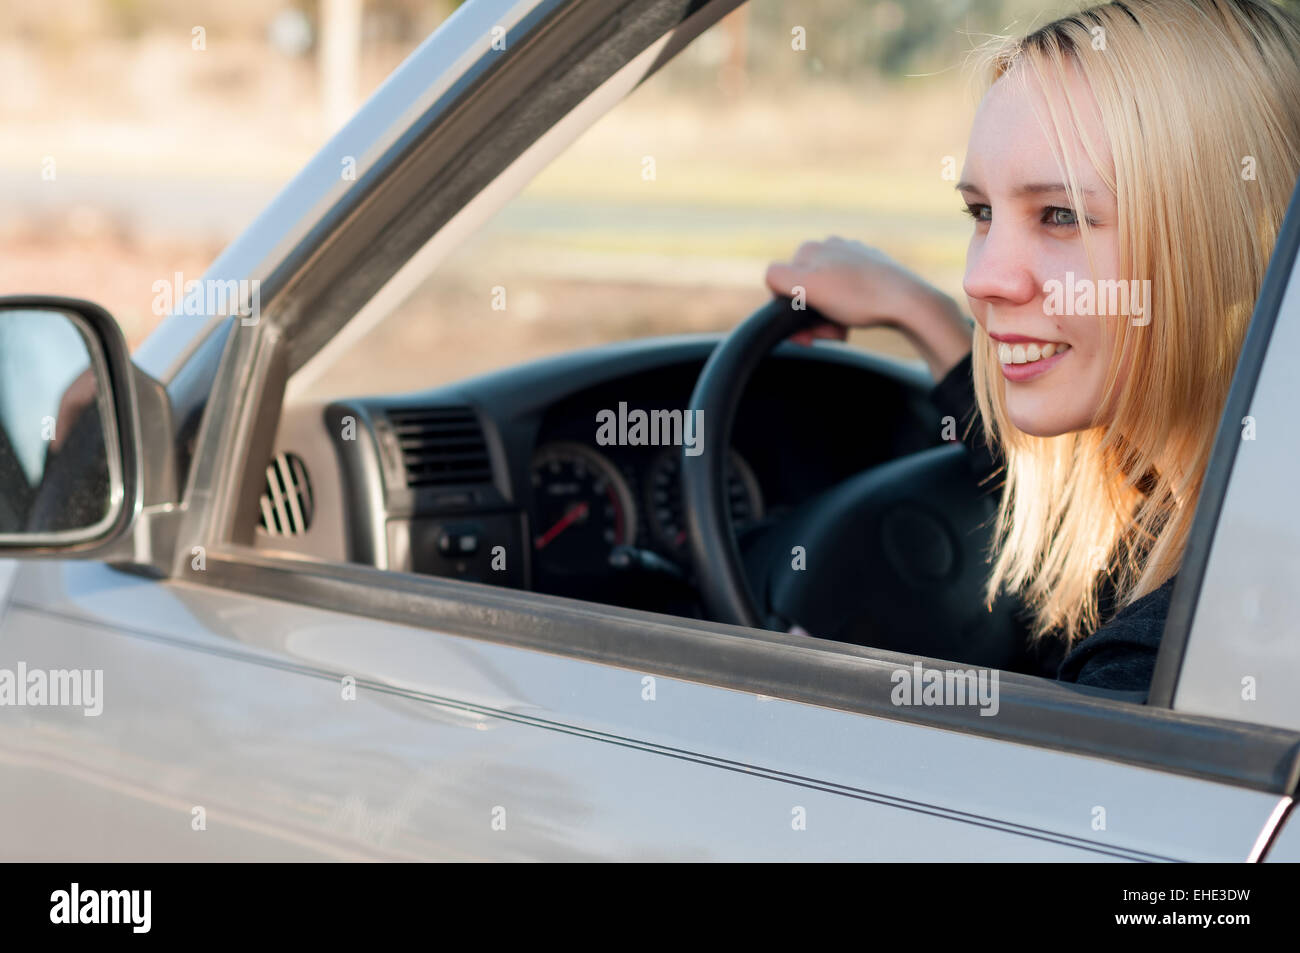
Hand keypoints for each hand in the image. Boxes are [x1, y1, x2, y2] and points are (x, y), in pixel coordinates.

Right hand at [764, 236, 972, 379]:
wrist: (909, 303)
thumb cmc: (860, 298)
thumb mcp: (809, 287)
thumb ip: (778, 277)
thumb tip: (770, 277)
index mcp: (810, 249)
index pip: (780, 284)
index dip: (789, 311)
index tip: (806, 330)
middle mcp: (829, 248)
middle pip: (803, 291)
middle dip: (810, 317)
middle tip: (828, 332)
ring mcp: (851, 258)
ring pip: (824, 295)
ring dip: (827, 317)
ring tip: (843, 328)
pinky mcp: (870, 270)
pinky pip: (846, 295)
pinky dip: (846, 311)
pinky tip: (857, 318)